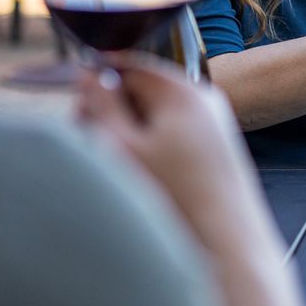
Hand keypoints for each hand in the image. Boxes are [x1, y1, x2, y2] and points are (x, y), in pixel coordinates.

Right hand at [76, 54, 276, 254]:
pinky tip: (141, 174)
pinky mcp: (216, 147)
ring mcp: (214, 122)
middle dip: (113, 110)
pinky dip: (152, 146)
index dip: (100, 82)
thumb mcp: (125, 147)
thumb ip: (102, 105)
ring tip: (114, 163)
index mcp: (182, 91)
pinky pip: (175, 133)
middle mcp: (204, 99)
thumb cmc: (175, 197)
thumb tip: (88, 75)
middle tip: (90, 140)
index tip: (78, 106)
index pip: (132, 65)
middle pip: (144, 90)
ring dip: (130, 130)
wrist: (227, 240)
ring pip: (157, 113)